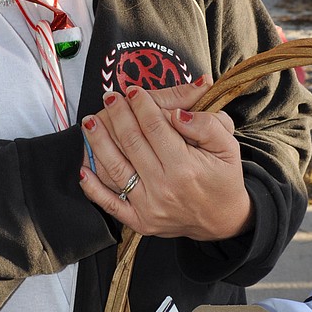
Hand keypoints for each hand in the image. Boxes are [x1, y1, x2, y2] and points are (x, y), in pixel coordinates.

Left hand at [79, 85, 252, 241]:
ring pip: (115, 169)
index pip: (155, 127)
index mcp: (186, 167)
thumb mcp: (228, 146)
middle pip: (132, 143)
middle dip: (118, 115)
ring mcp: (149, 207)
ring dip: (98, 143)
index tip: (133, 90)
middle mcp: (164, 188)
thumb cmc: (223, 178)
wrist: (222, 220)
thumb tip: (177, 114)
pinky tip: (82, 168)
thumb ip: (207, 126)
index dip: (141, 105)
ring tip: (89, 121)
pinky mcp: (139, 221)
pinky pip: (110, 204)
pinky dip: (93, 188)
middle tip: (109, 97)